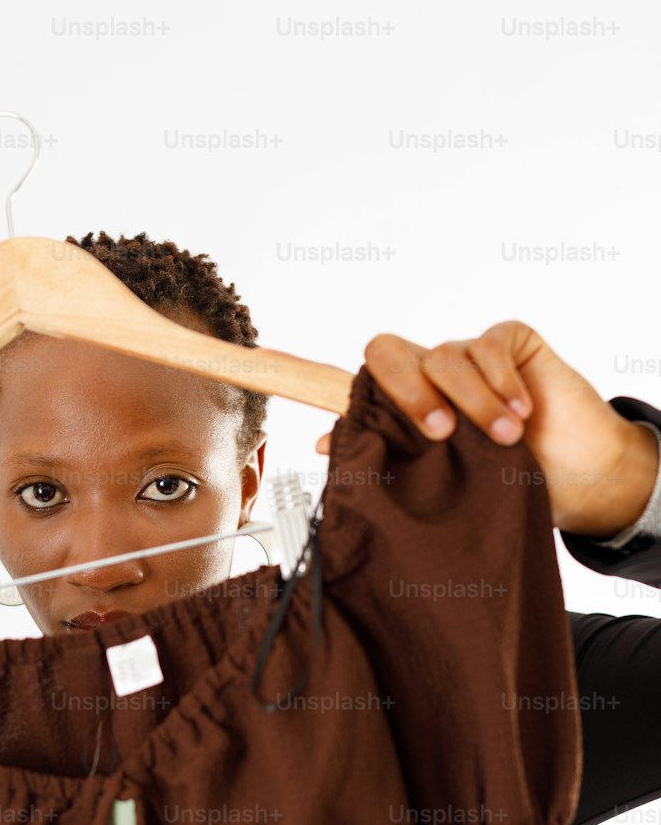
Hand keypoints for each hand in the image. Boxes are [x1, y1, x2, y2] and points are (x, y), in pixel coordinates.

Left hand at [316, 322, 658, 535]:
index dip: (292, 369)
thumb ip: (388, 461)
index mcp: (399, 411)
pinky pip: (487, 345)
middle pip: (386, 354)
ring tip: (502, 439)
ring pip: (443, 356)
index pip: (342, 383)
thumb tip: (321, 444)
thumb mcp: (443, 485)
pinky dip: (502, 383)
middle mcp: (425, 377)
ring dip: (474, 402)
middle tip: (439, 436)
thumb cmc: (505, 484)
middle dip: (409, 394)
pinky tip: (522, 413)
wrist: (576, 481)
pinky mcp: (507, 339)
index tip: (248, 358)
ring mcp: (464, 354)